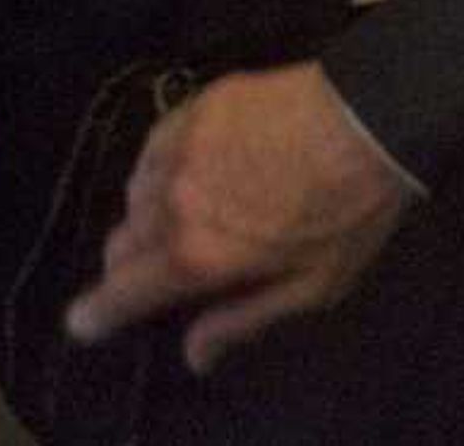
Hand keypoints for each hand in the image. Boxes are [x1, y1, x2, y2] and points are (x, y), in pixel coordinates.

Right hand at [66, 64, 412, 371]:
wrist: (376, 116)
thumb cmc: (351, 211)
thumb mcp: (312, 286)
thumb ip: (241, 321)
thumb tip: (193, 355)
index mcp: (195, 255)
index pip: (119, 293)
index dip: (96, 313)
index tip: (86, 321)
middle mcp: (172, 203)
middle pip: (121, 244)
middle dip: (133, 264)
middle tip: (166, 265)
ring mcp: (181, 149)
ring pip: (135, 195)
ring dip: (151, 213)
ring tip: (189, 213)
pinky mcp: (196, 107)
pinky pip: (155, 148)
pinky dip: (163, 167)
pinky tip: (194, 169)